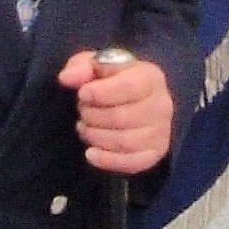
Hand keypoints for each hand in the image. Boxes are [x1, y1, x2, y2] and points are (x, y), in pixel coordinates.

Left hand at [61, 50, 172, 173]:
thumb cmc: (110, 81)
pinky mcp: (155, 153)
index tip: (82, 94)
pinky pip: (132, 163)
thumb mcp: (93, 66)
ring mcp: (161, 131)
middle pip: (123, 117)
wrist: (130, 101)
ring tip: (84, 127)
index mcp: (150, 77)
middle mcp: (162, 104)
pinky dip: (107, 161)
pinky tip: (90, 153)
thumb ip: (80, 66)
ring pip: (125, 142)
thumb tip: (66, 78)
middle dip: (93, 115)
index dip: (102, 92)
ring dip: (95, 136)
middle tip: (82, 110)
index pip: (130, 86)